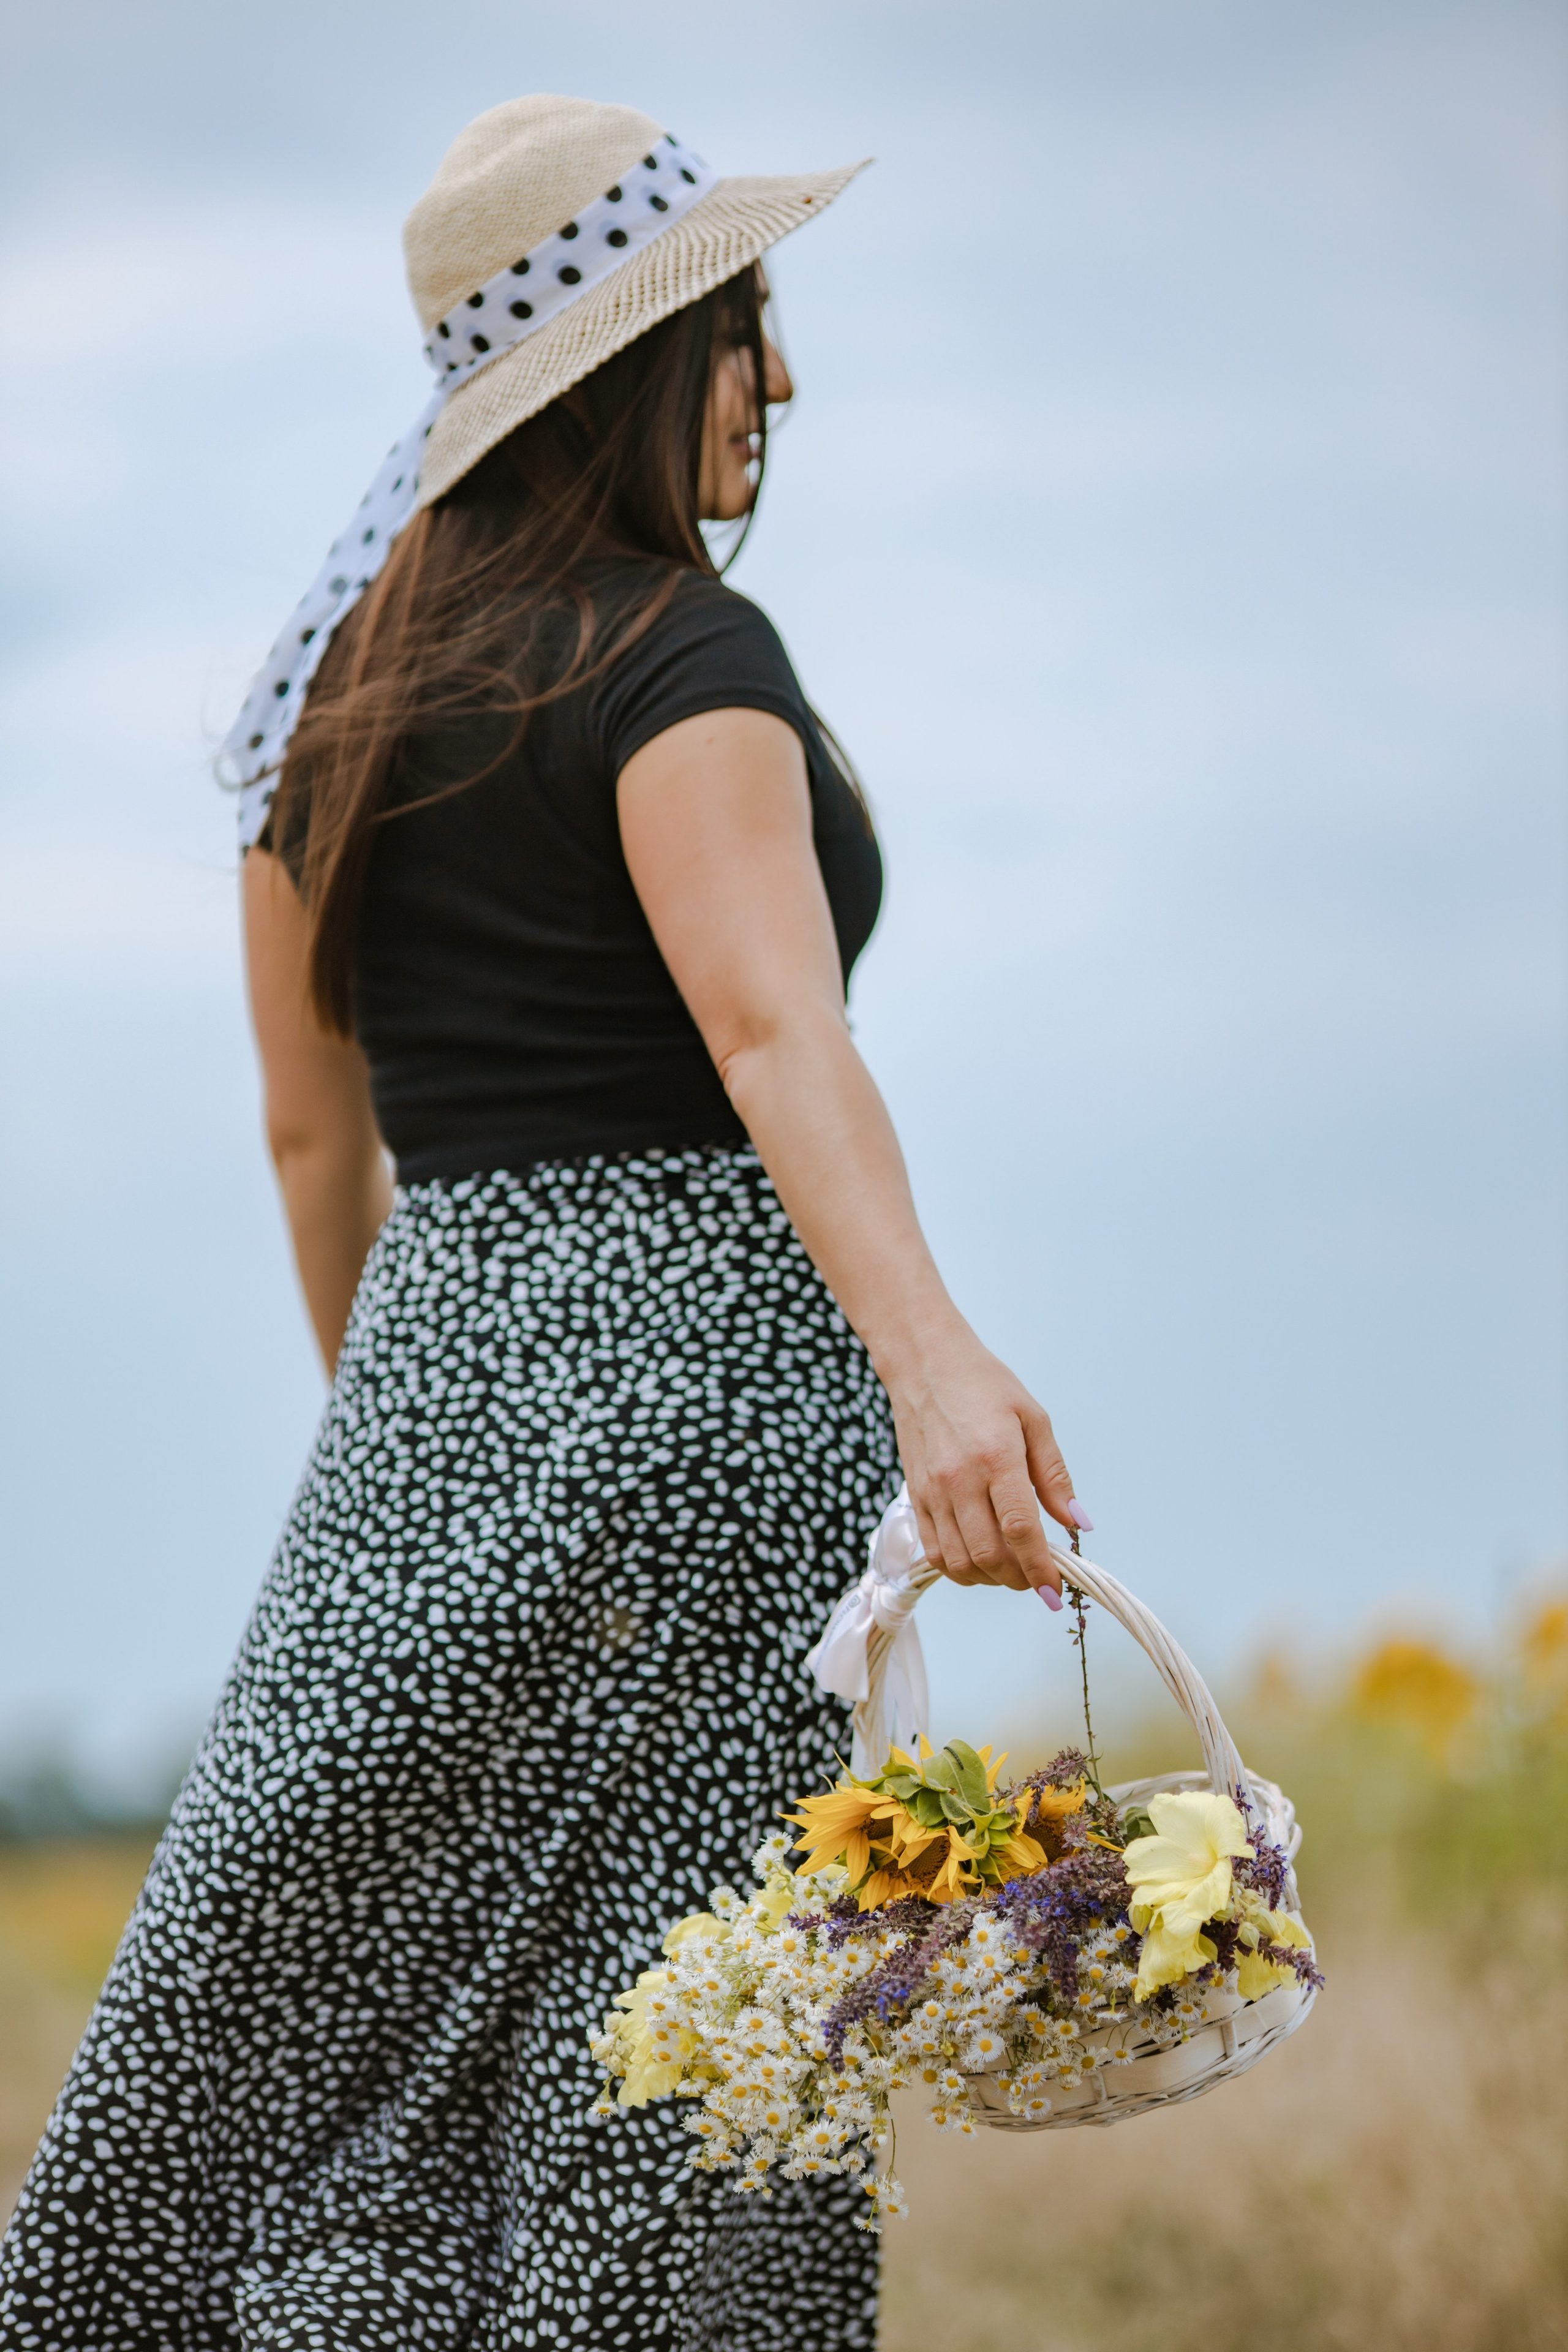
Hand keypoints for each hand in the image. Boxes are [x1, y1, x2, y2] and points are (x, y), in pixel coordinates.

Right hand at [881, 1322, 1090, 1598]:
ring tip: (1012, 1568)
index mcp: (996, 1457)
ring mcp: (932, 1491)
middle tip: (1039, 1577)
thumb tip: (1077, 1523)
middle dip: (1020, 1579)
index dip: (1042, 1568)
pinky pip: (934, 1552)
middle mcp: (959, 1480)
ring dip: (991, 1579)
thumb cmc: (983, 1385)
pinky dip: (960, 1569)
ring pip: (960, 1563)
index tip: (1057, 1589)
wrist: (924, 1364)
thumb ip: (1054, 1475)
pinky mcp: (914, 1497)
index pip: (1021, 1530)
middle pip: (990, 1555)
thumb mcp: (1033, 1418)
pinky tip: (980, 1559)